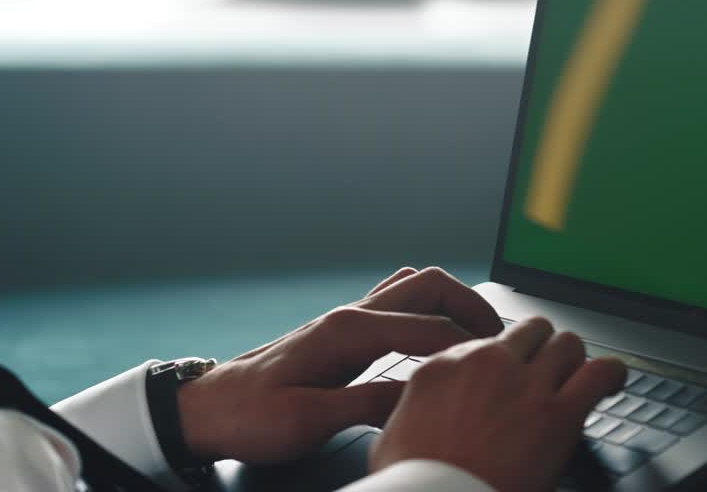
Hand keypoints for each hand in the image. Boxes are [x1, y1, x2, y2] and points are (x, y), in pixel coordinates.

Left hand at [176, 266, 502, 462]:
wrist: (207, 409)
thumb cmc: (250, 416)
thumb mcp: (308, 421)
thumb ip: (368, 404)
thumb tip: (420, 395)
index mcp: (346, 331)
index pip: (427, 328)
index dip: (468, 347)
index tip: (497, 364)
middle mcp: (350, 315)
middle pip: (428, 286)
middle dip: (471, 306)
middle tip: (500, 338)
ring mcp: (346, 318)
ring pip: (414, 288)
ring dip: (451, 303)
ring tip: (478, 334)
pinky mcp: (342, 331)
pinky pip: (397, 304)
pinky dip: (428, 310)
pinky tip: (437, 336)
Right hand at [370, 317, 625, 491]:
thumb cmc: (416, 484)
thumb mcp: (394, 434)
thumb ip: (415, 408)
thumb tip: (423, 413)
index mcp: (444, 366)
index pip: (487, 341)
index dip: (505, 359)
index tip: (509, 375)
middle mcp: (486, 363)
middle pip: (531, 331)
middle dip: (542, 349)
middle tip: (546, 373)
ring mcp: (525, 385)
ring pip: (567, 343)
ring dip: (574, 361)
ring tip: (577, 378)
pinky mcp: (559, 413)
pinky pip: (600, 373)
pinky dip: (611, 374)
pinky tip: (611, 381)